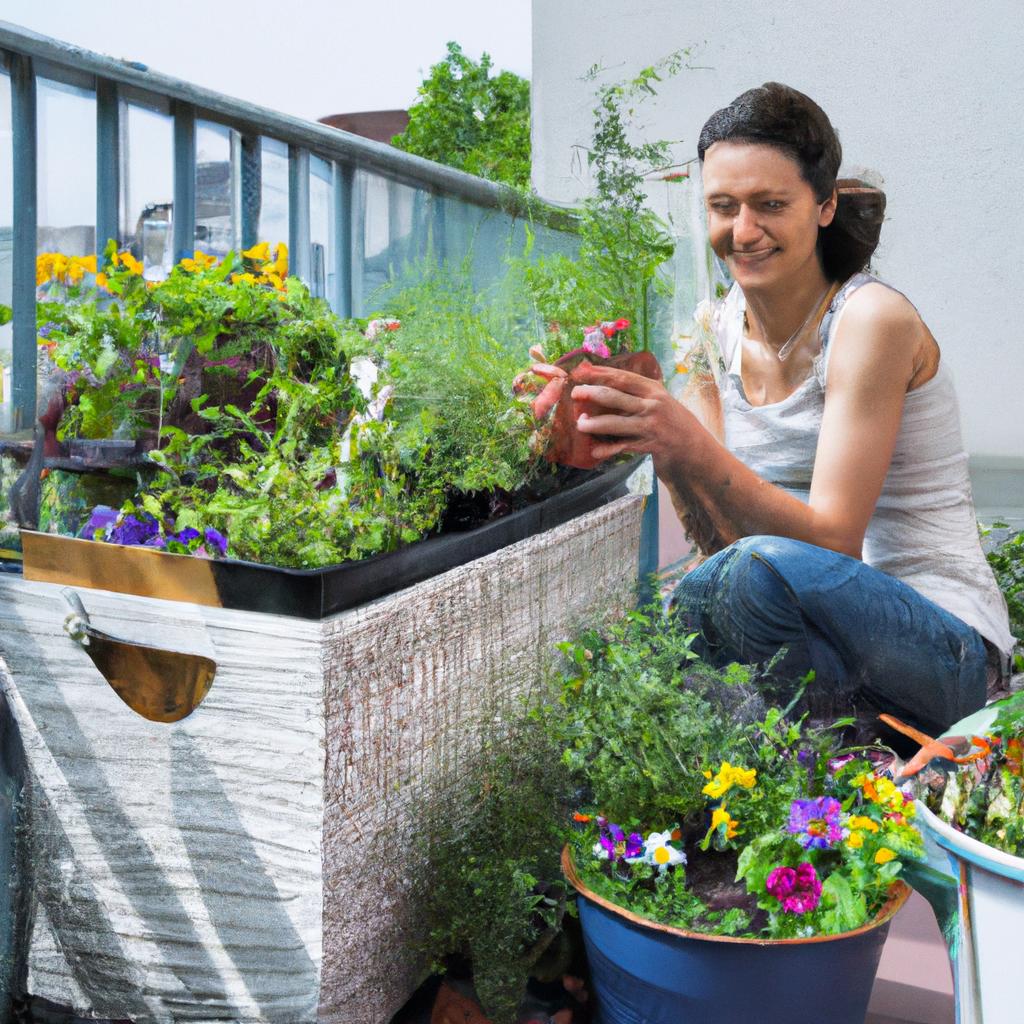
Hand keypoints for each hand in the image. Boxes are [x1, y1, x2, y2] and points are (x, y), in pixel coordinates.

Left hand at [571, 362, 698, 474]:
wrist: (696, 451)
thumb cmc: (675, 425)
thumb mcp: (662, 402)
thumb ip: (641, 395)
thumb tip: (609, 386)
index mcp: (654, 390)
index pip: (623, 377)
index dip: (601, 373)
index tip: (582, 370)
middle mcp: (653, 404)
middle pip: (614, 396)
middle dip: (591, 393)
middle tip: (575, 394)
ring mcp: (651, 425)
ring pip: (614, 422)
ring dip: (594, 424)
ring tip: (580, 424)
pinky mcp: (650, 445)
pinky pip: (622, 446)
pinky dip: (607, 450)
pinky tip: (595, 451)